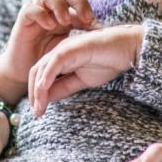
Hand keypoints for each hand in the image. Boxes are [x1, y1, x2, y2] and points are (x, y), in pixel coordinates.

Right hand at [0, 0, 97, 101]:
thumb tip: (105, 31)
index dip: (88, 9)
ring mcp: (36, 13)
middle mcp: (50, 10)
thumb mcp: (70, 48)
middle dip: (77, 1)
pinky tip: (50, 26)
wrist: (27, 73)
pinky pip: (30, 8)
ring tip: (66, 21)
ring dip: (58, 5)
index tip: (97, 27)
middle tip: (86, 18)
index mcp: (65, 13)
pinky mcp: (22, 21)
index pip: (78, 0)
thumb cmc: (50, 60)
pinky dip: (40, 14)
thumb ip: (83, 38)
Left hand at [28, 24, 143, 116]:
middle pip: (36, 72)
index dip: (36, 94)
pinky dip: (46, 76)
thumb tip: (47, 100)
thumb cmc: (108, 61)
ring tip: (39, 108)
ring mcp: (64, 48)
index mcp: (60, 58)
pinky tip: (43, 90)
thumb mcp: (81, 81)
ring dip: (38, 91)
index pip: (40, 75)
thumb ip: (65, 87)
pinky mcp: (71, 48)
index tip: (38, 112)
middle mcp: (58, 51)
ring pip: (42, 69)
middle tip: (37, 113)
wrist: (127, 48)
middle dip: (33, 94)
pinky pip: (54, 63)